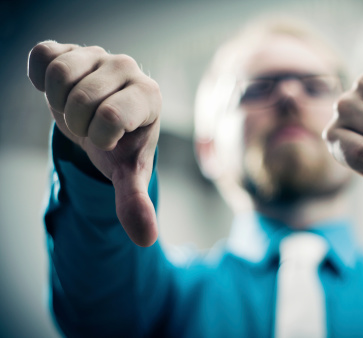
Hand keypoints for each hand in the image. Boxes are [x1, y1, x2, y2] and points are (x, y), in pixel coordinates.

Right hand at [27, 41, 161, 246]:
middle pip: (81, 100)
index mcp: (149, 96)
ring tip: (77, 110)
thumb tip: (146, 239)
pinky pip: (42, 55)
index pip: (111, 116)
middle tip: (90, 127)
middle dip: (78, 125)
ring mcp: (100, 54)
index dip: (99, 137)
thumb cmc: (120, 146)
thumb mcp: (128, 173)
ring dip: (59, 104)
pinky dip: (41, 78)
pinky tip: (61, 90)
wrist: (105, 122)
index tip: (109, 140)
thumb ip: (136, 202)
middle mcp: (129, 68)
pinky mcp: (73, 48)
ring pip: (59, 76)